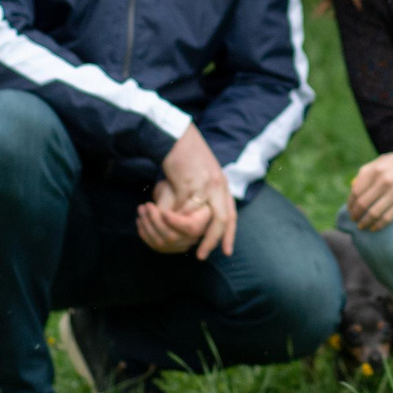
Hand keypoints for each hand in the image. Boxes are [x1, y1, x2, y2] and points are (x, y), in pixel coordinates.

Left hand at [135, 181, 212, 254]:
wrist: (185, 200)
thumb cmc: (186, 192)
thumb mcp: (186, 190)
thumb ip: (179, 198)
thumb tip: (164, 211)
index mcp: (202, 222)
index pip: (189, 227)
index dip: (174, 221)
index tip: (163, 210)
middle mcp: (192, 238)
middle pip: (171, 236)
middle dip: (155, 221)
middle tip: (147, 205)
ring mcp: (180, 245)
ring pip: (160, 242)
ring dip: (147, 226)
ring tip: (141, 209)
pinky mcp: (169, 248)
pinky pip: (154, 245)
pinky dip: (144, 234)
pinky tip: (140, 220)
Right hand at [146, 123, 236, 258]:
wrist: (175, 137)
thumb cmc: (186, 157)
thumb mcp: (203, 177)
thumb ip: (205, 197)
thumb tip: (197, 223)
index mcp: (223, 185)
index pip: (231, 216)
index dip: (229, 235)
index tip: (226, 252)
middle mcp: (219, 185)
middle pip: (222, 221)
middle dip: (211, 241)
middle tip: (201, 255)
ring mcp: (206, 184)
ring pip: (199, 218)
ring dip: (183, 228)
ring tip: (171, 234)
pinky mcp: (189, 183)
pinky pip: (181, 208)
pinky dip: (171, 216)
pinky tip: (161, 216)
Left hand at [347, 147, 392, 230]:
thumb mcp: (386, 160)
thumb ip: (369, 171)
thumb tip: (353, 188)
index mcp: (377, 168)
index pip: (357, 190)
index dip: (351, 202)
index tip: (350, 209)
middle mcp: (384, 179)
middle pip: (363, 203)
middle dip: (356, 214)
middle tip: (354, 219)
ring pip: (373, 212)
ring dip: (365, 222)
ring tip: (362, 226)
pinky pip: (387, 217)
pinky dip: (378, 225)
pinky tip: (375, 228)